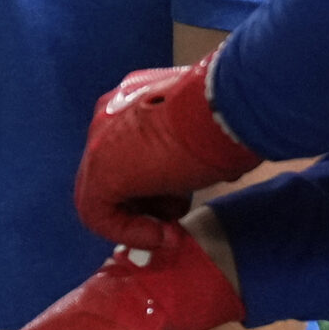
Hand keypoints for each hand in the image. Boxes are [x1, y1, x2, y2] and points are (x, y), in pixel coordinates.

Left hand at [74, 50, 259, 249]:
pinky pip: (98, 213)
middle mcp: (111, 110)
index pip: (134, 146)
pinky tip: (158, 235)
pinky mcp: (99, 171)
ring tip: (173, 226)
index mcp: (136, 94)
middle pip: (119, 168)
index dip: (159, 181)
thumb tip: (200, 173)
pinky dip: (127, 232)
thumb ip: (191, 147)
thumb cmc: (230, 115)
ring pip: (106, 191)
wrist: (226, 110)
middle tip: (176, 216)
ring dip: (140, 217)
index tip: (183, 200)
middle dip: (148, 200)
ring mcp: (100, 139)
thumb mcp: (208, 129)